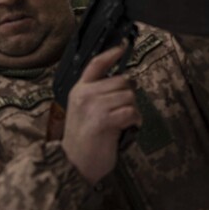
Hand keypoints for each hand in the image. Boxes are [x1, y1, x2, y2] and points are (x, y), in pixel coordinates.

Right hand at [61, 45, 141, 183]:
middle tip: (123, 112)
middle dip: (129, 96)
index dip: (112, 53)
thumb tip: (125, 82)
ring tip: (123, 123)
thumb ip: (99, 94)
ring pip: (129, 96)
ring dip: (133, 110)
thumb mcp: (85, 110)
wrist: (73, 164)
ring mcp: (93, 106)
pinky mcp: (103, 120)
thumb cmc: (84, 139)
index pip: (96, 64)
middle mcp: (85, 94)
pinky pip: (131, 111)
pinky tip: (127, 129)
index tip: (124, 45)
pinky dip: (135, 121)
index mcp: (79, 89)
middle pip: (123, 81)